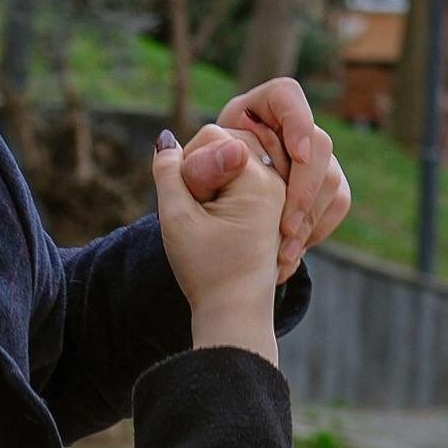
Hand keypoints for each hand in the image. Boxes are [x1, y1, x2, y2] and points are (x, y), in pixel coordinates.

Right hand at [154, 132, 284, 358]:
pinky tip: (223, 216)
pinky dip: (230, 188)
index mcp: (258, 179)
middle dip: (206, 168)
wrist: (236, 311)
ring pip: (239, 157)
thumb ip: (167, 172)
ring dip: (218, 178)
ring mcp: (280, 191)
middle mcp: (277, 179)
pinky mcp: (276, 203)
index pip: (214, 137)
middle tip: (201, 208)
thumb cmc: (206, 269)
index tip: (192, 202)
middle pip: (231, 141)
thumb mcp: (176, 217)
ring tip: (213, 214)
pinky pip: (249, 174)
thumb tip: (166, 139)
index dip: (189, 164)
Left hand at [174, 76, 348, 281]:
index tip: (296, 156)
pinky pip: (338, 200)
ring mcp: (309, 158)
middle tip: (284, 227)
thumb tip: (210, 145)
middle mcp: (285, 130)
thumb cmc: (191, 204)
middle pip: (319, 141)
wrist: (209, 231)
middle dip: (305, 187)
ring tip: (281, 254)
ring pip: (332, 174)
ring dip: (309, 217)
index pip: (285, 94)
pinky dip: (317, 229)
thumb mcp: (182, 190)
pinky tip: (289, 254)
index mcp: (250, 113)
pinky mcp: (322, 185)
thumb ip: (187, 167)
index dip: (297, 120)